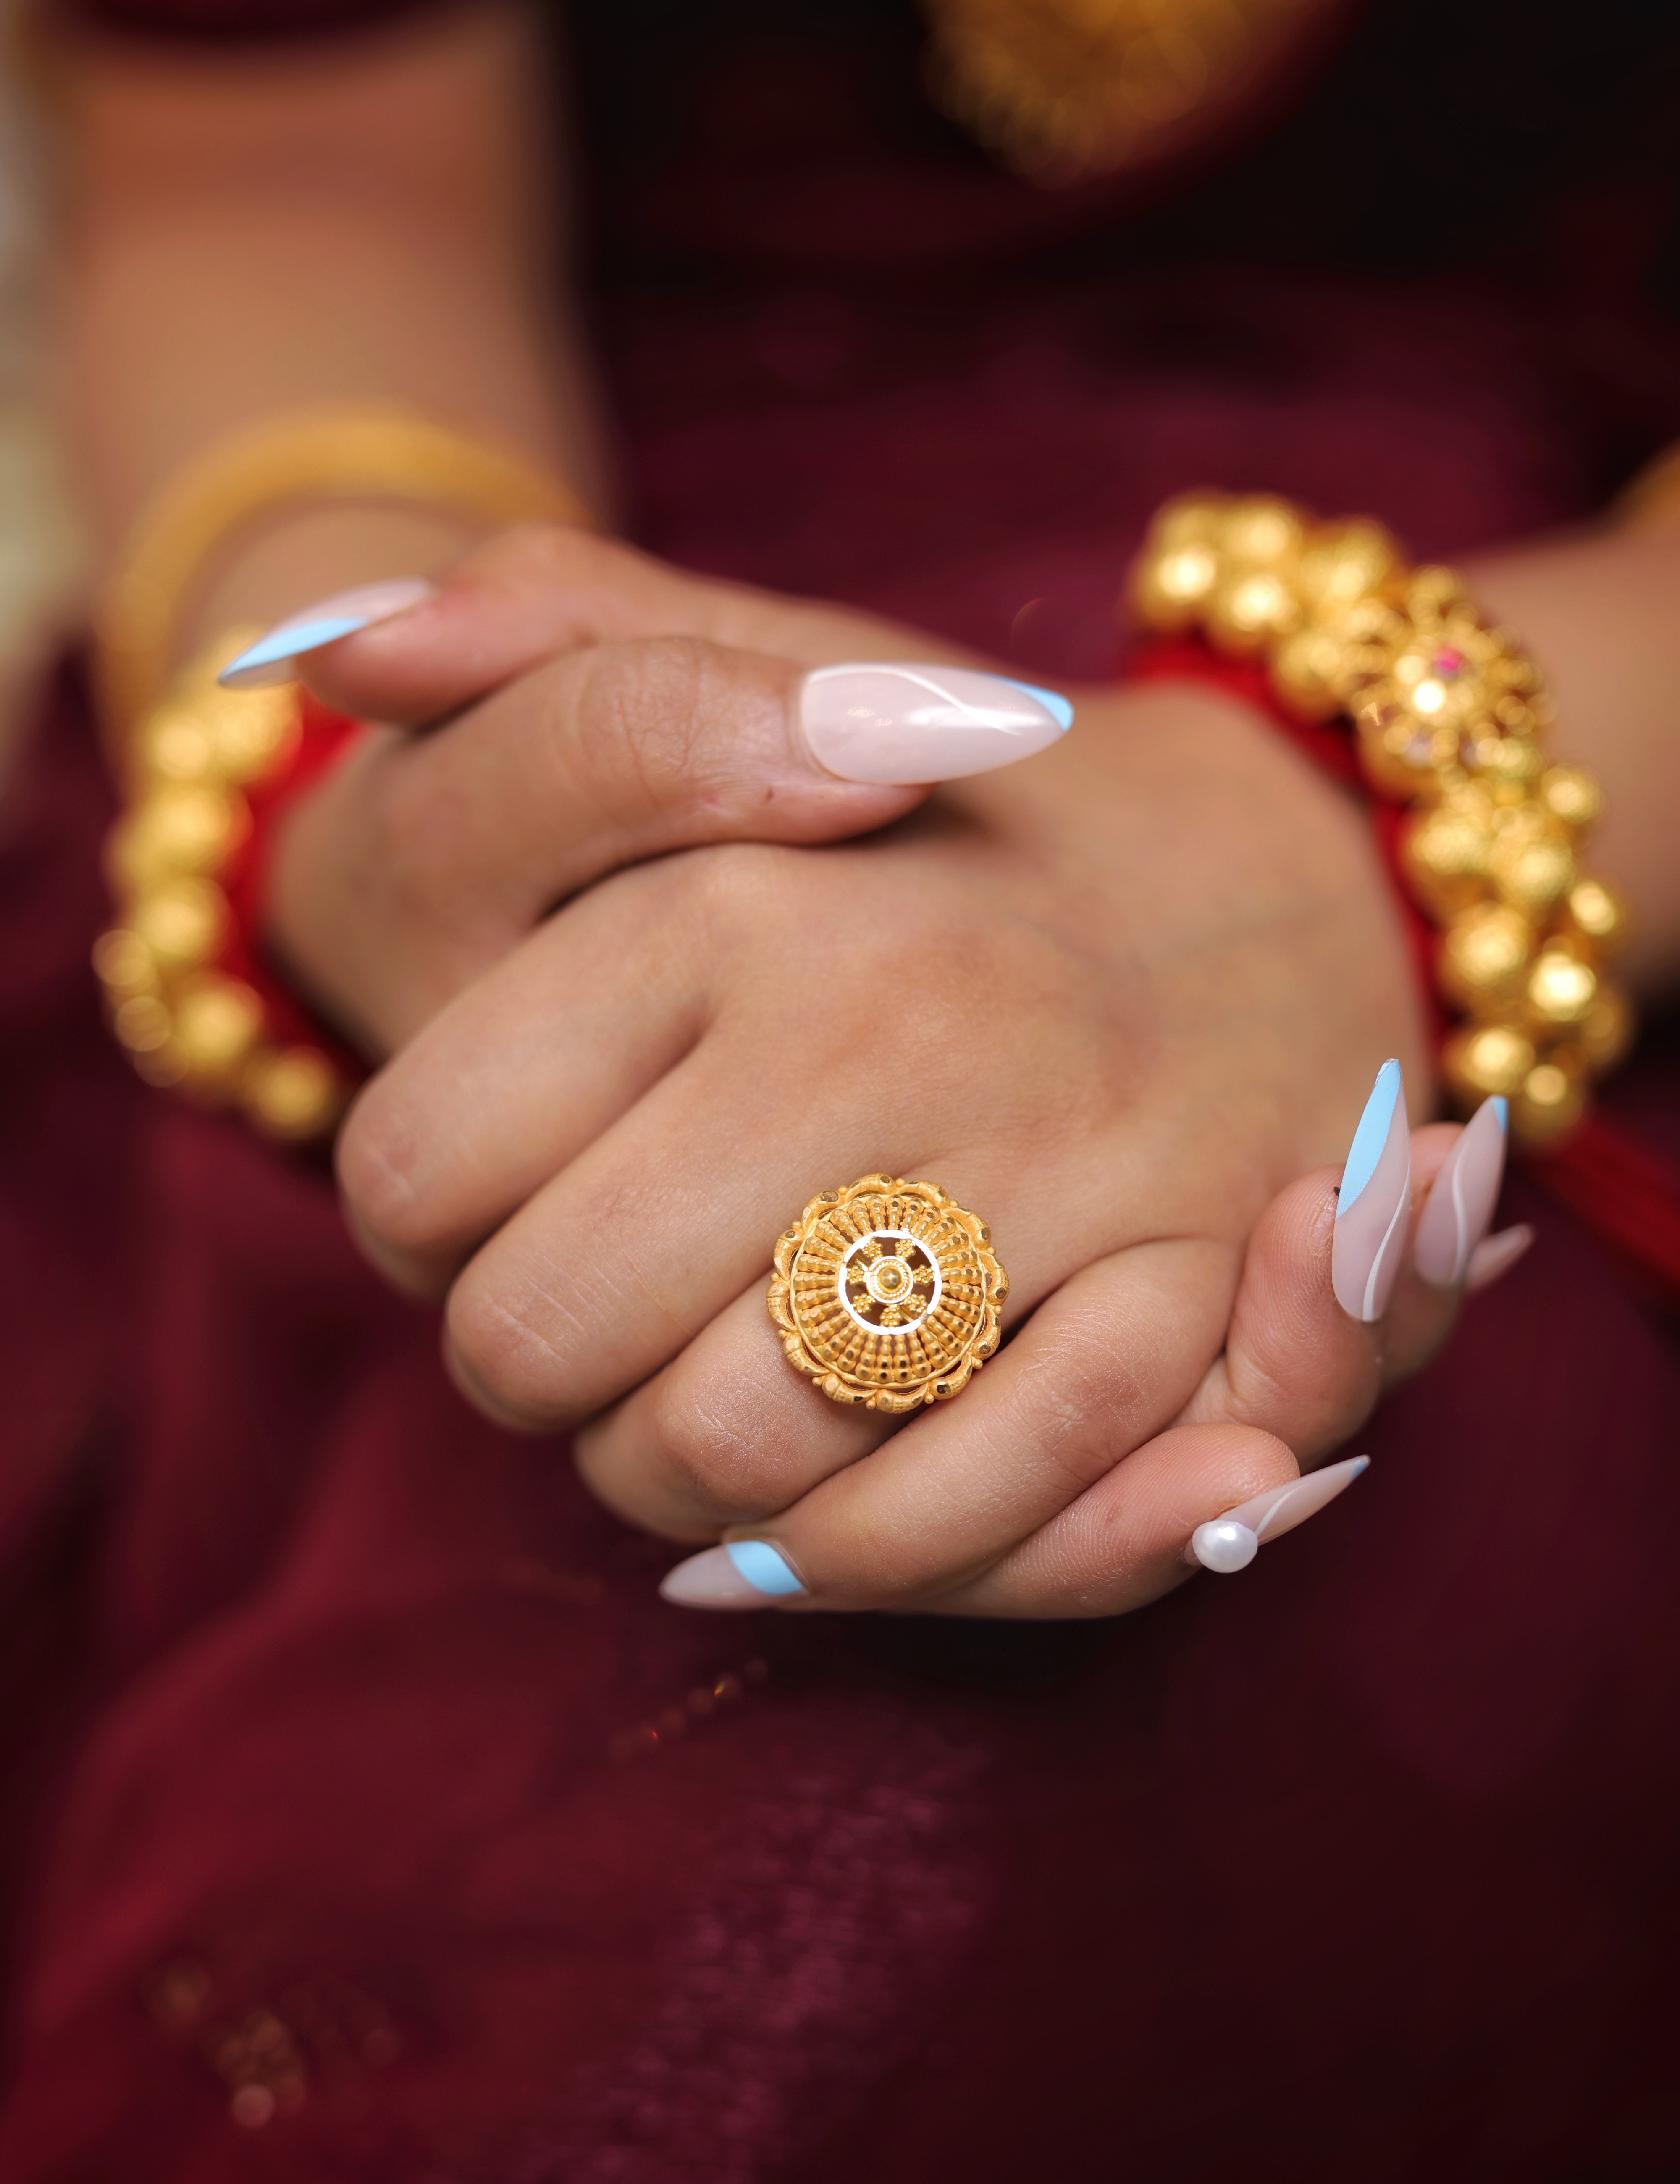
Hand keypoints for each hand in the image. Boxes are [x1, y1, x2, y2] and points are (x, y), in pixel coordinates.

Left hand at [268, 530, 1475, 1616]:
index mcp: (733, 897)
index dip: (408, 1227)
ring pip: (732, 1451)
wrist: (1279, 872)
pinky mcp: (1184, 1290)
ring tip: (698, 1399)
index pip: (416, 1167)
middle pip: (545, 1340)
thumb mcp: (748, 657)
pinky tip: (818, 1507)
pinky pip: (953, 1505)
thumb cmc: (960, 806)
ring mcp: (1046, 1168)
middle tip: (589, 1323)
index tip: (480, 1199)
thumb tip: (332, 647)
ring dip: (673, 1477)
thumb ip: (537, 637)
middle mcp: (886, 1025)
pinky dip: (861, 1546)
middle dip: (531, 1370)